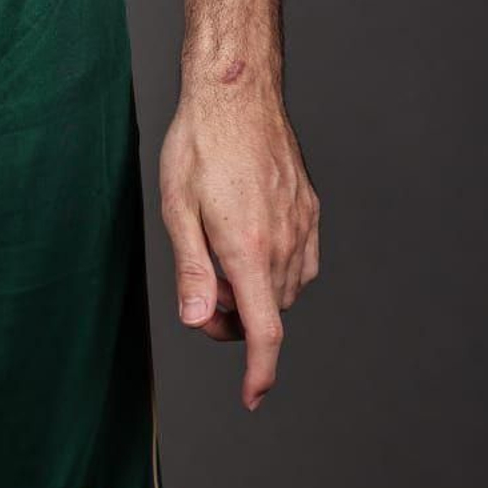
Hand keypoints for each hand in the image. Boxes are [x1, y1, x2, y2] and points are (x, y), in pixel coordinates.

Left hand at [158, 86, 319, 411]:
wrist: (237, 90)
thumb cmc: (200, 143)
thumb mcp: (178, 206)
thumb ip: (191, 270)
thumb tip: (200, 322)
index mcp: (248, 248)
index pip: (265, 333)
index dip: (259, 373)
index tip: (251, 396)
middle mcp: (284, 242)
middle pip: (268, 313)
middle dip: (236, 319)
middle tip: (203, 292)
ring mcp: (302, 224)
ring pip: (286, 288)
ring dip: (257, 291)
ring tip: (222, 252)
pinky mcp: (310, 208)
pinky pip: (302, 260)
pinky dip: (278, 268)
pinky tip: (252, 242)